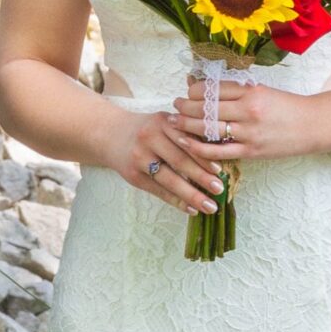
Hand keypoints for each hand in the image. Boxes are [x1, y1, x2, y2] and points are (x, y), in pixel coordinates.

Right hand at [107, 109, 226, 216]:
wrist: (110, 134)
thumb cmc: (147, 130)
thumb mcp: (164, 123)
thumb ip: (185, 134)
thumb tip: (217, 157)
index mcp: (162, 122)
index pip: (187, 141)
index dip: (203, 157)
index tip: (220, 170)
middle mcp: (149, 138)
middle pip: (180, 161)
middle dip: (202, 177)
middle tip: (219, 190)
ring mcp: (139, 158)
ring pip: (170, 180)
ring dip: (192, 195)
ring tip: (209, 206)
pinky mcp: (133, 175)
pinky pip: (159, 191)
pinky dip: (176, 201)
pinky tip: (191, 209)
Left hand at [171, 78, 316, 163]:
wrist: (313, 126)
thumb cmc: (287, 107)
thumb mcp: (263, 90)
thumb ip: (237, 90)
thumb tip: (206, 86)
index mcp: (251, 92)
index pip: (214, 89)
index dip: (194, 90)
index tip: (186, 91)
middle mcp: (248, 111)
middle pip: (207, 107)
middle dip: (185, 106)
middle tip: (174, 105)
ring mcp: (249, 133)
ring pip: (208, 128)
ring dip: (187, 125)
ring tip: (175, 122)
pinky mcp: (251, 151)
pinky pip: (218, 151)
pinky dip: (199, 148)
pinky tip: (187, 143)